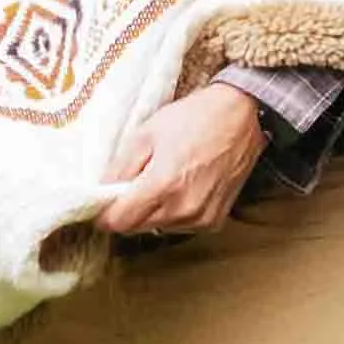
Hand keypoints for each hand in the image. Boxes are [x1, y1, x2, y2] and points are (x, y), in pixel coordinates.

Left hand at [103, 85, 269, 236]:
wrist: (242, 116)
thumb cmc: (193, 119)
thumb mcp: (145, 134)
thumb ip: (119, 169)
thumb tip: (101, 193)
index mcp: (163, 186)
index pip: (118, 222)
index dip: (105, 213)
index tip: (103, 201)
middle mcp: (183, 210)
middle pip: (136, 227)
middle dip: (128, 209)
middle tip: (135, 181)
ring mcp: (201, 219)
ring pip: (157, 228)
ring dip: (152, 211)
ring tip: (164, 178)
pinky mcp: (215, 221)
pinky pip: (180, 226)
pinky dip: (174, 212)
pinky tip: (183, 186)